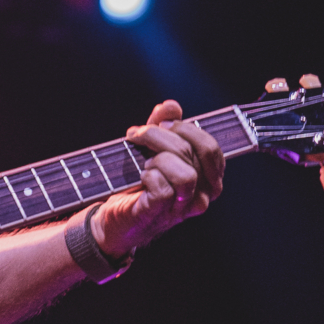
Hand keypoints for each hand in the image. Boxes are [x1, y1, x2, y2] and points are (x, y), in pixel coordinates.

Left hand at [93, 99, 224, 257]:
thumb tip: (171, 106)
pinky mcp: (159, 214)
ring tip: (143, 162)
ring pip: (186, 175)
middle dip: (163, 136)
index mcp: (205, 177)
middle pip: (194, 154)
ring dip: (159, 159)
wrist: (112, 217)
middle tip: (139, 135)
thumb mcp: (150, 148)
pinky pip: (164, 190)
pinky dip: (150, 177)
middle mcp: (200, 195)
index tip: (160, 124)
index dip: (186, 129)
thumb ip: (162, 125)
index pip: (211, 147)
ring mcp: (181, 208)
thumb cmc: (136, 182)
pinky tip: (141, 176)